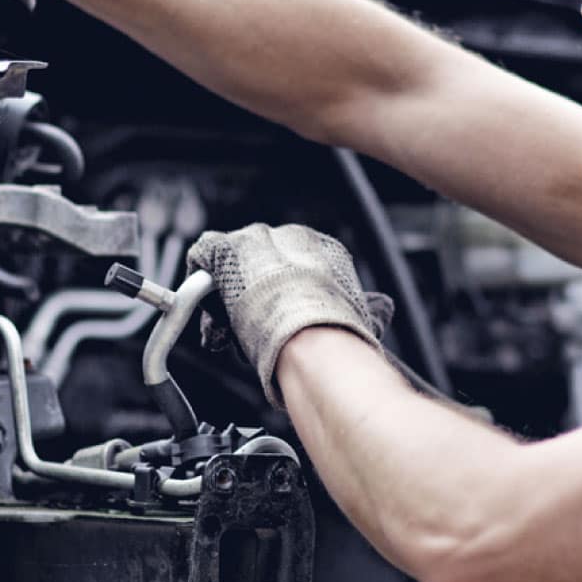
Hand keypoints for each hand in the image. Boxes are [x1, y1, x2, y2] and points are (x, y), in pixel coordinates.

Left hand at [186, 223, 394, 407]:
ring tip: (230, 328)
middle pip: (259, 258)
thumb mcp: (362, 316)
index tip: (272, 316)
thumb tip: (381, 309)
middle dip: (250, 291)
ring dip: (226, 293)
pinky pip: (204, 254)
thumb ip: (365, 307)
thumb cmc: (337, 340)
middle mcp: (292, 237)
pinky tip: (207, 307)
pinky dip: (200, 279)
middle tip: (247, 326)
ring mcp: (258, 241)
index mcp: (326, 249)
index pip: (291, 262)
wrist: (314, 344)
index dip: (277, 292)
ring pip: (231, 260)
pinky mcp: (227, 249)